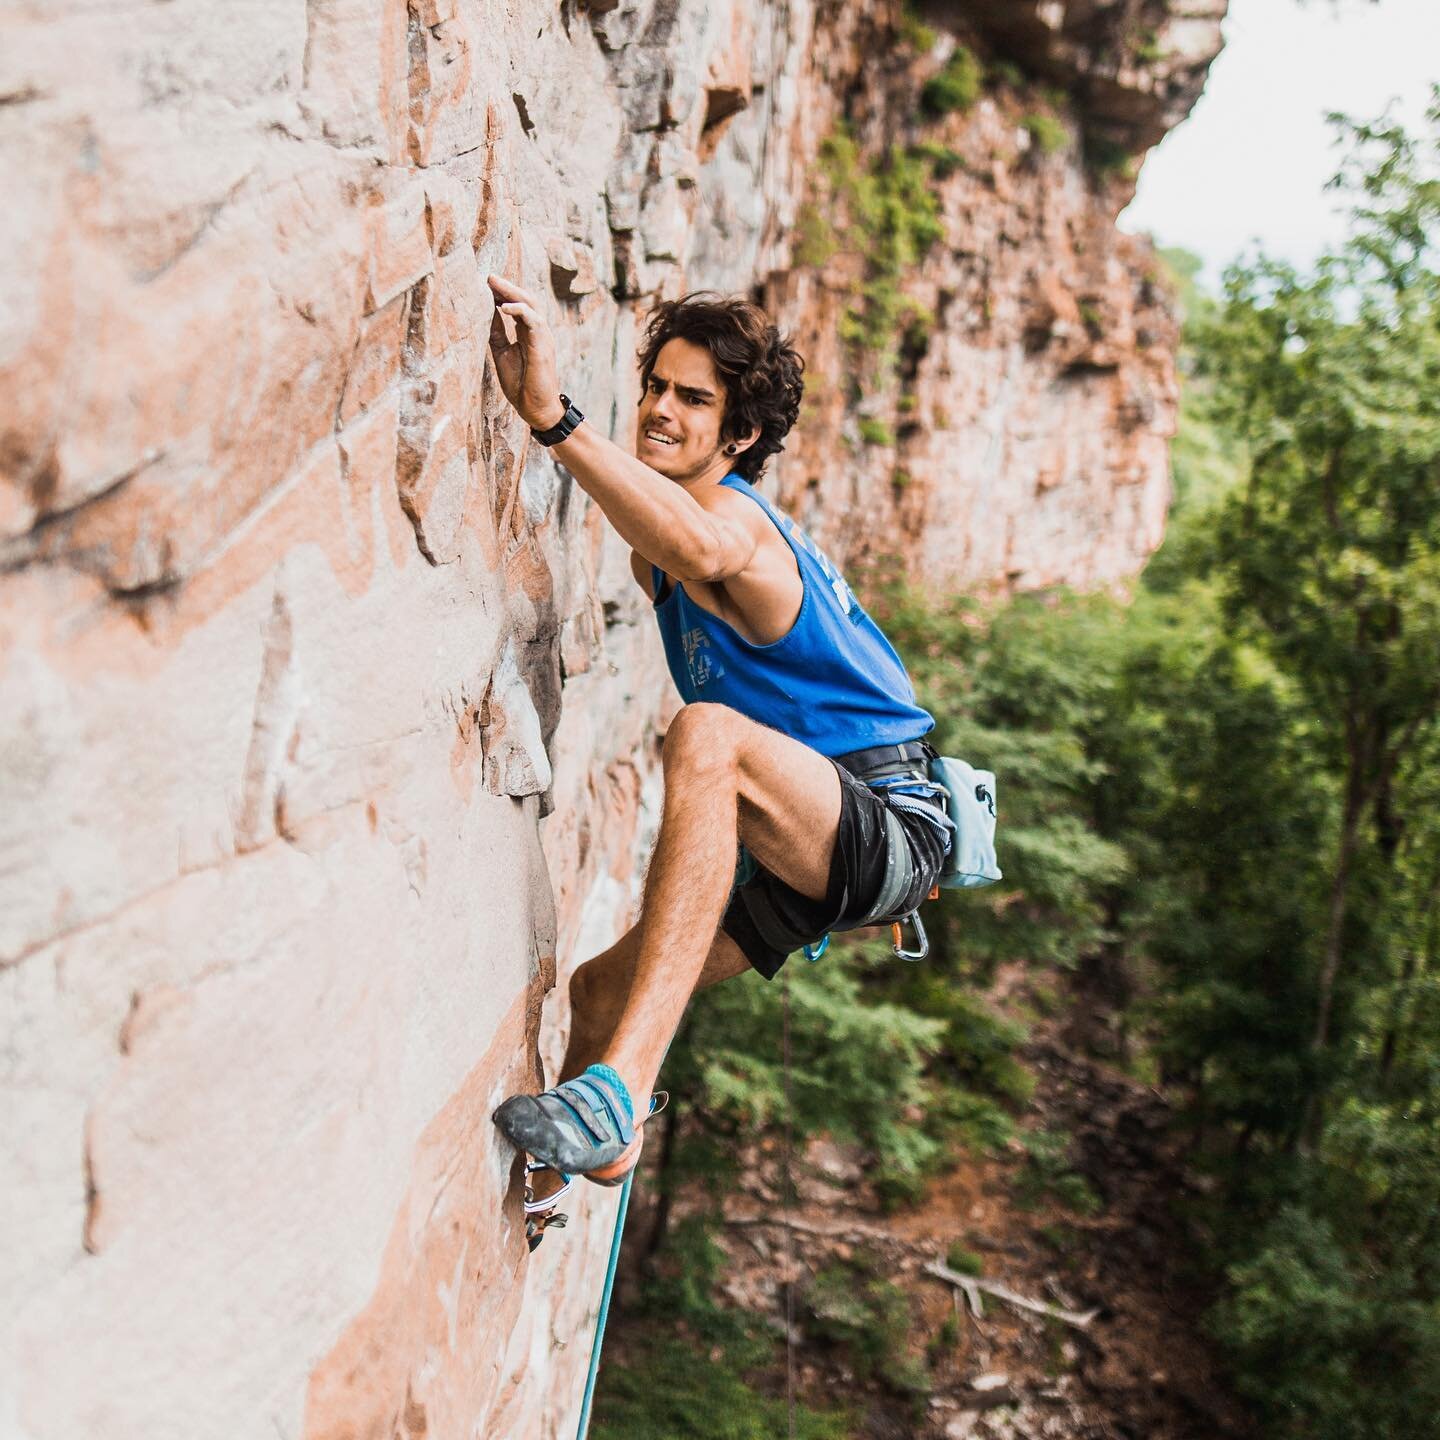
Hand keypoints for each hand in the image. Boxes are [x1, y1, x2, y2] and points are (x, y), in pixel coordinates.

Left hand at [487, 275, 566, 429]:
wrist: (535, 408)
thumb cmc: (521, 384)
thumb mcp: (502, 352)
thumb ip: (497, 332)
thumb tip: (485, 312)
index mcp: (528, 332)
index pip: (517, 304)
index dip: (502, 292)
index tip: (484, 282)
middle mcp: (537, 331)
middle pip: (525, 298)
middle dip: (507, 286)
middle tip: (487, 275)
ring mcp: (542, 337)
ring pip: (531, 304)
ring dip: (512, 291)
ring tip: (493, 282)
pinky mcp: (543, 345)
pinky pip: (533, 320)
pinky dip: (519, 310)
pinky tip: (503, 306)